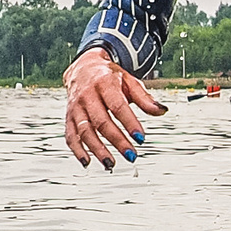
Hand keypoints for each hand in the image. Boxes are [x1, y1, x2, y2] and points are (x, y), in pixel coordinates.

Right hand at [63, 47, 163, 169]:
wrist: (83, 67)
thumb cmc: (109, 77)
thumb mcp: (129, 81)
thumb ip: (145, 98)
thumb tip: (162, 111)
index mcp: (105, 84)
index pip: (118, 106)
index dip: (129, 123)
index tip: (141, 138)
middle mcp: (88, 95)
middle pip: (101, 121)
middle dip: (117, 140)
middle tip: (131, 155)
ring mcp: (76, 107)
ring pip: (84, 131)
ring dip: (97, 150)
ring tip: (111, 164)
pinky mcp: (69, 117)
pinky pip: (71, 135)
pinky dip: (78, 150)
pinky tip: (87, 162)